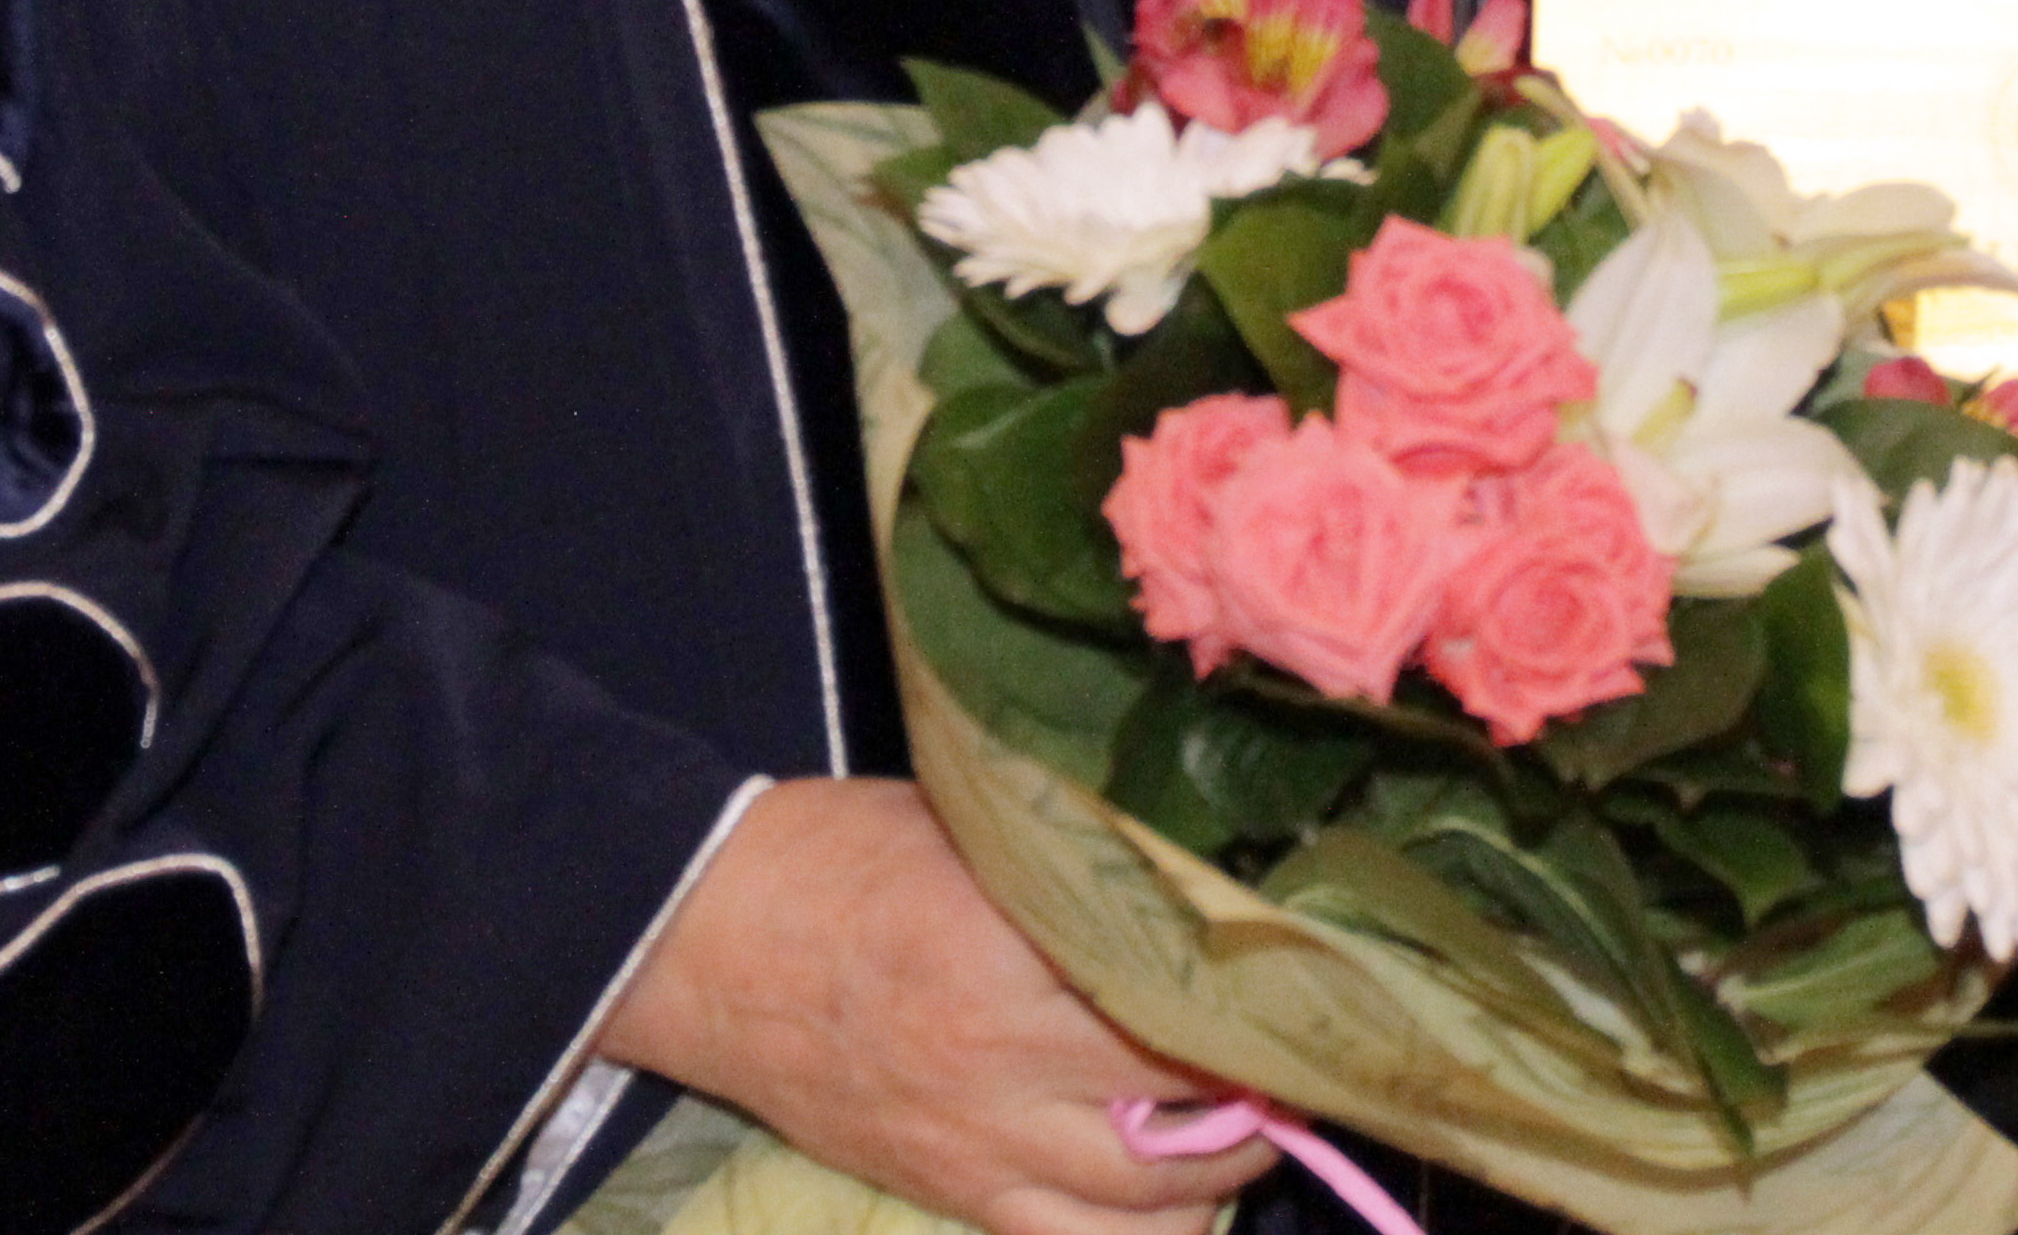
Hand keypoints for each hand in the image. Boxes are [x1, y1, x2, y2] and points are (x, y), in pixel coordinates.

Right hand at [599, 779, 1272, 1234]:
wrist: (700, 940)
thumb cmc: (833, 856)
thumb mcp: (963, 824)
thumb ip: (1071, 857)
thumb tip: (1190, 866)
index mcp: (1008, 945)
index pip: (1180, 979)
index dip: (1262, 983)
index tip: (1318, 968)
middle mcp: (1006, 1056)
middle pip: (1190, 1087)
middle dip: (1268, 1069)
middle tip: (1310, 1038)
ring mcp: (981, 1140)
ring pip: (1153, 1195)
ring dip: (1231, 1162)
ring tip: (1262, 1115)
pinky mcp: (951, 1189)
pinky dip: (1147, 1232)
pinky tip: (1183, 1198)